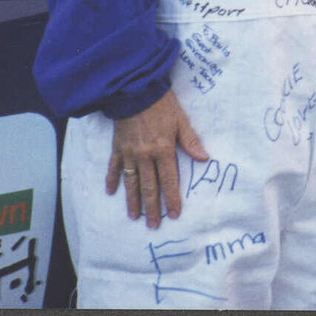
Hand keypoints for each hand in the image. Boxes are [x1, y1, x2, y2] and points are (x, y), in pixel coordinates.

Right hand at [105, 90, 209, 227]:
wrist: (135, 90)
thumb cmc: (162, 104)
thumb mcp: (181, 120)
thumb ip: (190, 141)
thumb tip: (204, 158)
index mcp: (163, 150)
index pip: (169, 181)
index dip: (172, 199)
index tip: (174, 214)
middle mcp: (145, 156)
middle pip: (149, 187)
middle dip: (152, 208)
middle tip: (152, 225)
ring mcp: (129, 153)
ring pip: (131, 182)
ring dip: (132, 200)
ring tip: (134, 216)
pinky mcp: (117, 147)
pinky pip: (113, 167)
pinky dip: (112, 180)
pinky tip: (111, 192)